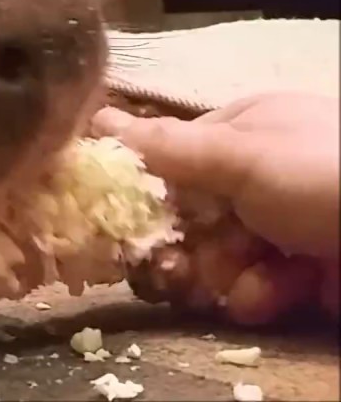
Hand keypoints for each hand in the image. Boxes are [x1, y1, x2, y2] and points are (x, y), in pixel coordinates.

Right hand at [92, 92, 339, 322]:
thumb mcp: (241, 156)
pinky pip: (264, 283)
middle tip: (169, 267)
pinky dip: (262, 293)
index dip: (147, 189)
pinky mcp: (312, 270)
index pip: (176, 156)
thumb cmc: (326, 177)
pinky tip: (273, 294)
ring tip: (235, 284)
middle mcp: (267, 172)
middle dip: (184, 243)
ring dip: (224, 274)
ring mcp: (292, 222)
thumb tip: (95, 118)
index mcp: (250, 128)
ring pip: (225, 254)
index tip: (122, 220)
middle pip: (196, 212)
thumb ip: (167, 148)